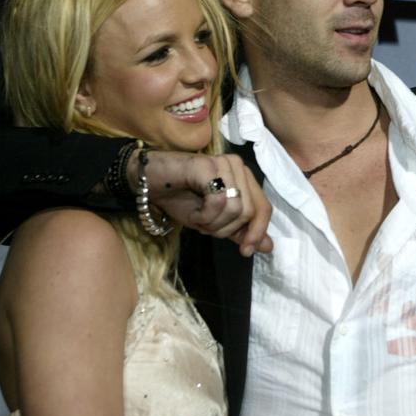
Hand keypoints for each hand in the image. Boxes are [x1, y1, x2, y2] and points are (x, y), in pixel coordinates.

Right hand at [127, 150, 272, 255]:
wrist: (147, 183)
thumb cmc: (179, 198)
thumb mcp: (213, 221)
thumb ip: (241, 230)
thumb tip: (268, 247)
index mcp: (243, 176)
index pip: (263, 207)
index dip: (257, 232)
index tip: (244, 252)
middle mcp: (237, 165)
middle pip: (249, 211)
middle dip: (227, 229)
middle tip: (205, 226)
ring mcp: (223, 163)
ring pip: (236, 208)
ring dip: (213, 223)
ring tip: (197, 216)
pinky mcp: (208, 165)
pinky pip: (219, 201)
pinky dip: (205, 215)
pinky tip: (193, 212)